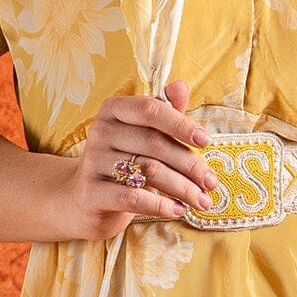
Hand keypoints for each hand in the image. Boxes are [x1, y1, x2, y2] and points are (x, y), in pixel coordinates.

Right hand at [65, 79, 217, 240]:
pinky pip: (132, 198)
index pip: (150, 109)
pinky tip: (178, 210)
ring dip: (181, 188)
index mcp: (114, 109)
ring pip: (148, 171)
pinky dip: (160, 205)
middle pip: (154, 144)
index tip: (206, 141)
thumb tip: (181, 87)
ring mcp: (93, 161)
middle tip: (211, 183)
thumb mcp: (144, 135)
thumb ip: (164, 112)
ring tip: (201, 200)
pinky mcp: (91, 192)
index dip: (180, 124)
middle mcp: (100, 131)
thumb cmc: (123, 161)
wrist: (86, 199)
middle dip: (189, 164)